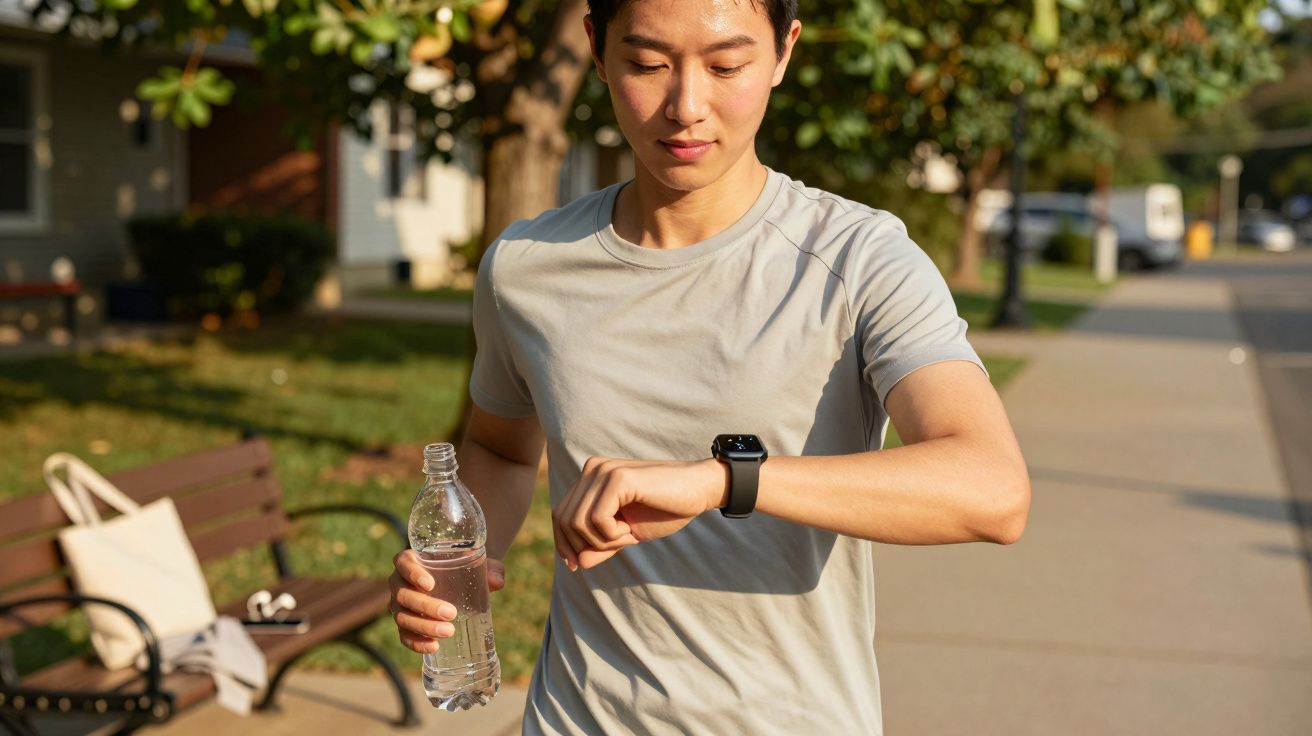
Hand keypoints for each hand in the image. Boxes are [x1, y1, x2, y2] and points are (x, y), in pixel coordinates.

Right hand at [388, 549, 505, 652]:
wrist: (461, 579)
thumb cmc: (465, 565)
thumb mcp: (478, 562)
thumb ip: (490, 568)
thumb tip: (497, 581)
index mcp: (411, 560)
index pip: (403, 564)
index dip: (412, 574)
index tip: (430, 584)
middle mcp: (400, 581)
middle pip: (403, 594)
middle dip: (425, 606)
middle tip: (450, 613)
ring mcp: (400, 604)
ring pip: (402, 617)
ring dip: (423, 627)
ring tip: (448, 632)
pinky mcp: (405, 624)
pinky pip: (404, 635)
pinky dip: (416, 643)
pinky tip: (434, 647)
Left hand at [553, 456, 726, 570]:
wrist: (700, 490)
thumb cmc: (665, 510)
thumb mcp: (626, 535)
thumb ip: (600, 546)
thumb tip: (576, 563)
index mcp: (591, 478)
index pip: (560, 514)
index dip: (564, 543)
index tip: (576, 565)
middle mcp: (592, 469)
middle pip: (564, 520)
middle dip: (586, 545)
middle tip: (619, 544)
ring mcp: (603, 471)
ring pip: (577, 522)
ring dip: (602, 541)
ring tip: (628, 536)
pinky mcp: (618, 478)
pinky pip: (597, 520)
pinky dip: (612, 535)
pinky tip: (631, 531)